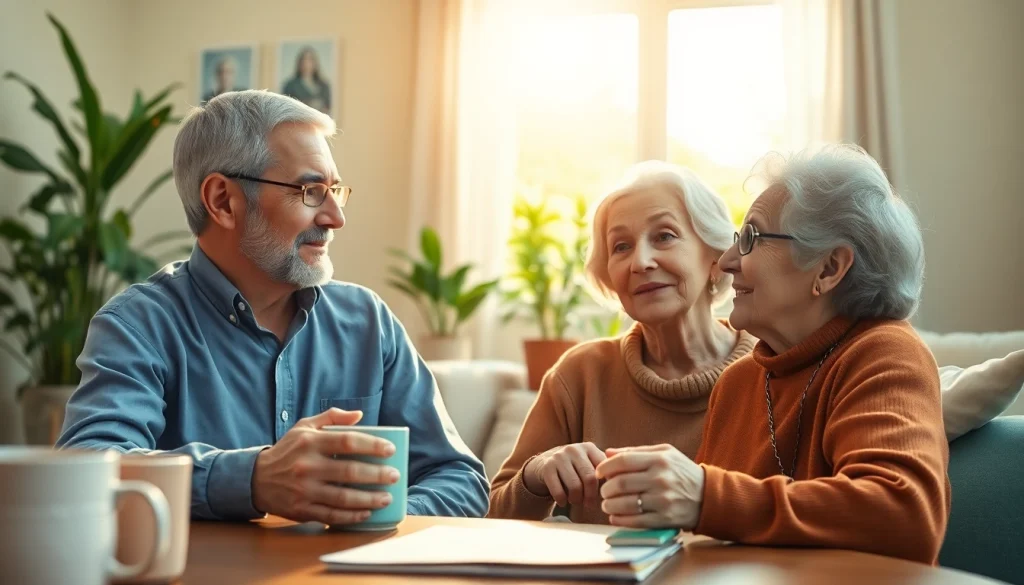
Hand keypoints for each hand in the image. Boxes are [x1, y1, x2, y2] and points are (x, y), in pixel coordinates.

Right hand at [251, 408, 400, 525]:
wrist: (256, 479)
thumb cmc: (287, 450)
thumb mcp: (304, 427)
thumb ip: (332, 418)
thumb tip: (359, 414)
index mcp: (310, 443)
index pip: (348, 442)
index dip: (372, 446)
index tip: (390, 450)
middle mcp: (307, 466)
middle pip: (350, 471)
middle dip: (377, 475)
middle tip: (395, 476)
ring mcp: (304, 490)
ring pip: (343, 497)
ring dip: (369, 499)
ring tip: (386, 498)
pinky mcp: (301, 510)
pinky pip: (331, 515)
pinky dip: (351, 516)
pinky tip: (366, 513)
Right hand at [523, 442, 606, 506]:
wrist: (546, 462)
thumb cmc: (575, 467)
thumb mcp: (589, 462)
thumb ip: (605, 470)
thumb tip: (618, 486)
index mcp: (589, 447)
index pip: (604, 469)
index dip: (606, 485)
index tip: (604, 495)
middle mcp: (574, 449)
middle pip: (590, 479)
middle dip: (591, 496)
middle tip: (590, 505)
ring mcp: (559, 457)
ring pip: (575, 486)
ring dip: (577, 500)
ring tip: (576, 501)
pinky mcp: (547, 468)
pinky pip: (558, 491)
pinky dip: (562, 501)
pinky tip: (563, 502)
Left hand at [595, 444, 704, 529]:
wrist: (709, 496)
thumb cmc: (682, 471)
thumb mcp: (664, 453)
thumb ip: (635, 452)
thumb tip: (608, 452)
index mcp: (659, 460)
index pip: (623, 461)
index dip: (606, 467)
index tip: (599, 472)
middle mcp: (661, 479)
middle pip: (621, 483)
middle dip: (606, 488)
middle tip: (604, 491)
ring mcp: (663, 500)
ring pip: (625, 503)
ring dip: (610, 504)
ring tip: (607, 503)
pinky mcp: (664, 519)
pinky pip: (635, 521)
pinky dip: (620, 519)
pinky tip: (615, 516)